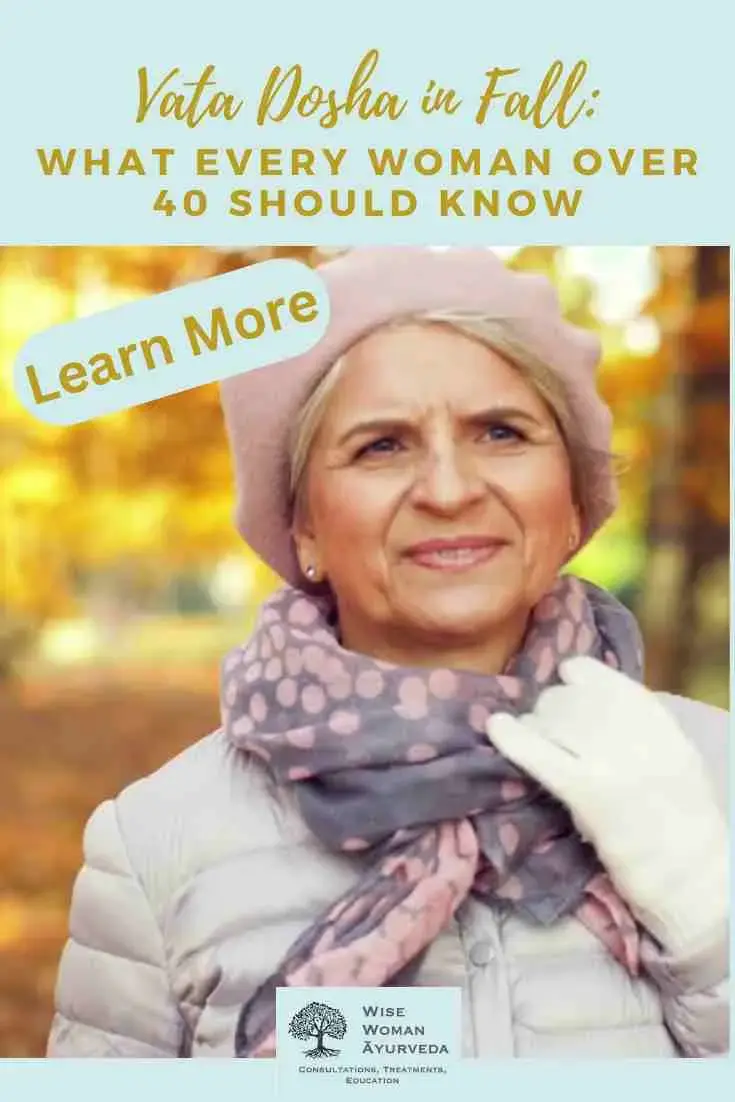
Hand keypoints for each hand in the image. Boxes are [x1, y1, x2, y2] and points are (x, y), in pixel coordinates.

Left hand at [487, 657, 728, 960]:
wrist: (692, 877)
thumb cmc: (678, 823)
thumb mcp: (668, 756)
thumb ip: (631, 729)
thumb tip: (580, 706)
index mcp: (658, 722)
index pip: (600, 677)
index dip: (575, 681)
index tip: (566, 691)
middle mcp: (637, 732)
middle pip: (569, 698)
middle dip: (549, 710)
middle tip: (545, 731)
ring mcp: (612, 761)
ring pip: (551, 719)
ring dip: (533, 727)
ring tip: (532, 743)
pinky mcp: (587, 793)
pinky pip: (540, 754)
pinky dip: (513, 739)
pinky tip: (496, 728)